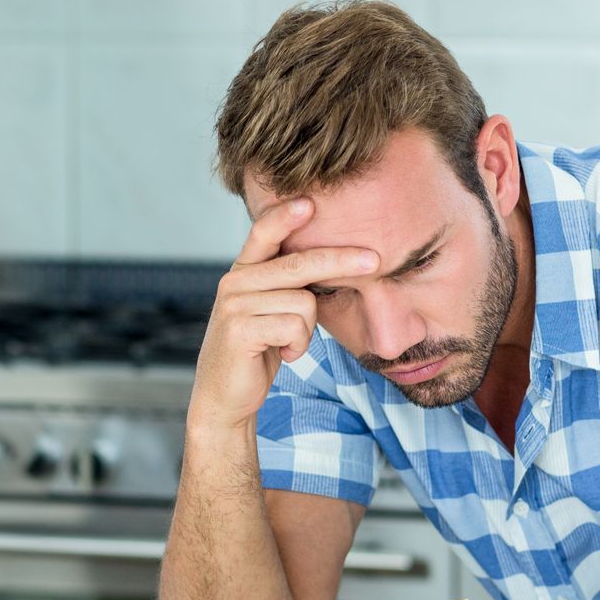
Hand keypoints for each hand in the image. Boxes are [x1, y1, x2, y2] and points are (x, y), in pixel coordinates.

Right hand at [189, 199, 375, 433]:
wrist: (225, 397)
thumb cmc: (257, 349)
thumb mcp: (270, 309)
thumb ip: (288, 284)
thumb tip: (337, 261)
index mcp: (243, 271)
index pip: (264, 232)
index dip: (286, 215)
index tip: (310, 202)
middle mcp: (234, 281)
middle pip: (299, 262)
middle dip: (341, 261)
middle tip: (375, 262)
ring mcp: (234, 304)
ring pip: (303, 302)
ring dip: (308, 330)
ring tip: (291, 344)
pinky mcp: (239, 330)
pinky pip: (294, 327)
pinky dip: (298, 345)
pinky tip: (284, 354)